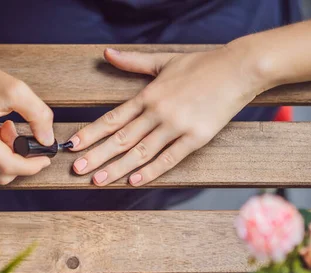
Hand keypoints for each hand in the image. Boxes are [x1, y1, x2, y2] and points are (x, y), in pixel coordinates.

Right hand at [0, 59, 53, 184]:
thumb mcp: (16, 90)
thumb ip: (38, 115)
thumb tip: (48, 141)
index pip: (6, 166)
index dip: (31, 166)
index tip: (46, 158)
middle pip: (3, 174)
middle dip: (21, 160)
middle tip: (25, 135)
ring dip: (12, 155)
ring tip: (9, 128)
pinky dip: (3, 152)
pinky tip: (2, 131)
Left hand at [68, 45, 265, 185]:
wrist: (238, 68)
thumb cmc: (202, 64)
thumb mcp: (163, 60)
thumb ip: (132, 62)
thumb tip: (106, 53)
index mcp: (148, 95)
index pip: (112, 118)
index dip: (91, 133)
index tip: (72, 145)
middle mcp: (158, 112)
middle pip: (121, 139)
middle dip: (96, 155)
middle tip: (77, 169)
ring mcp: (176, 126)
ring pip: (141, 152)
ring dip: (117, 168)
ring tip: (98, 180)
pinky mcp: (196, 138)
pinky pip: (170, 158)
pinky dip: (151, 171)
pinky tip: (134, 181)